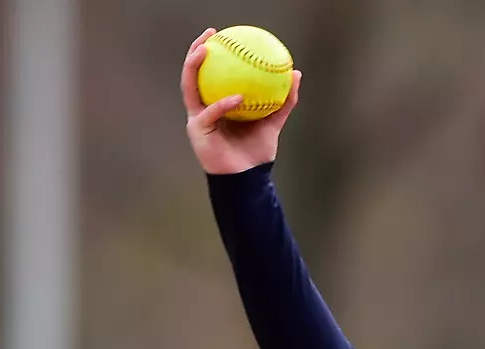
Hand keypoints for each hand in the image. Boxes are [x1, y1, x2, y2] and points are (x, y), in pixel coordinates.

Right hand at [181, 28, 300, 175]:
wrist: (248, 178)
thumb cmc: (257, 152)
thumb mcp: (273, 121)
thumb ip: (284, 100)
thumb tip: (296, 74)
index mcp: (216, 104)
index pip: (209, 73)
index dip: (211, 52)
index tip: (220, 34)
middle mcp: (203, 108)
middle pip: (192, 74)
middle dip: (196, 50)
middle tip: (210, 35)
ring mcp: (197, 118)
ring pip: (189, 86)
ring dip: (194, 66)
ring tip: (206, 51)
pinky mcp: (198, 131)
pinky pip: (211, 112)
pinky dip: (223, 104)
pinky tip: (237, 96)